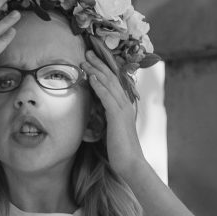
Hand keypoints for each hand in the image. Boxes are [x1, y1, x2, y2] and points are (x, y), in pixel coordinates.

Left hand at [83, 50, 145, 175]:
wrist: (131, 163)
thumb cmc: (120, 150)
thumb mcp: (111, 130)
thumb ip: (106, 119)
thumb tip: (96, 113)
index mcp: (123, 106)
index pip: (113, 83)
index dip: (102, 70)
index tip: (91, 60)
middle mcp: (125, 104)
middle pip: (111, 78)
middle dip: (98, 64)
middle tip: (87, 52)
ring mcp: (122, 109)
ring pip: (108, 84)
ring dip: (96, 70)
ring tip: (85, 60)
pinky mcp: (117, 116)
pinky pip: (107, 97)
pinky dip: (99, 86)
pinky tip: (91, 77)